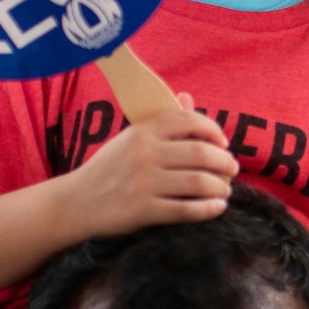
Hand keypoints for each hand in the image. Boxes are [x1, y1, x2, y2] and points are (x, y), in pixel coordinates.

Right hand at [66, 93, 237, 236]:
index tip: (223, 142)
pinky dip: (209, 209)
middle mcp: (144, 154)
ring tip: (225, 190)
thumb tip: (188, 97)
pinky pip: (187, 209)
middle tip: (232, 169)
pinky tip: (217, 207)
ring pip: (199, 182)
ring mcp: (144, 183)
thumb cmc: (108, 169)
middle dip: (225, 162)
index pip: (189, 121)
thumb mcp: (129, 139)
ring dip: (221, 187)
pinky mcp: (144, 210)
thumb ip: (161, 123)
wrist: (76, 202)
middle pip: (201, 153)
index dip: (213, 130)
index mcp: (141, 131)